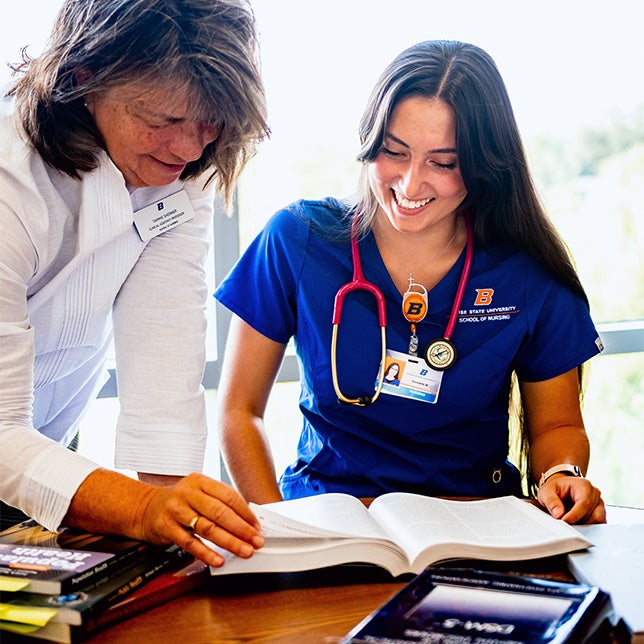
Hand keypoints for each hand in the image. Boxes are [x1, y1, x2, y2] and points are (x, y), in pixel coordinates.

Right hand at [139, 472, 263, 566]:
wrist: (144, 508)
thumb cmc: (178, 501)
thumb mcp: (197, 492)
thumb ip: (217, 502)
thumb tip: (246, 520)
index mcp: (200, 481)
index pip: (228, 496)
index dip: (245, 512)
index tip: (257, 526)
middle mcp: (188, 493)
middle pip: (220, 512)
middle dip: (242, 529)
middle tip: (256, 541)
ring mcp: (176, 511)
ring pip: (208, 528)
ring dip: (230, 542)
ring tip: (244, 551)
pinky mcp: (166, 528)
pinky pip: (190, 543)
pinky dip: (207, 553)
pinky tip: (219, 559)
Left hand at [537, 474, 605, 523]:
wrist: (560, 489)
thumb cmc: (555, 489)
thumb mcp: (546, 491)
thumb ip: (551, 501)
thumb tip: (559, 514)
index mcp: (583, 485)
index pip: (584, 502)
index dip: (575, 515)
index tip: (564, 521)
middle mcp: (594, 493)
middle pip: (592, 513)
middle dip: (578, 521)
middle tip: (564, 523)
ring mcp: (599, 503)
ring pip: (597, 520)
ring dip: (583, 525)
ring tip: (569, 522)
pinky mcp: (600, 512)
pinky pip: (598, 524)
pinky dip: (587, 527)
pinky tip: (576, 523)